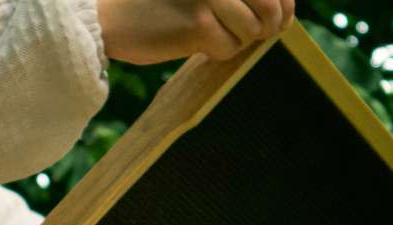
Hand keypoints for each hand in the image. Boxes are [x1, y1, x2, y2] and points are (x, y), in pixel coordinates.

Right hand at [97, 0, 295, 64]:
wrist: (107, 18)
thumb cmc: (152, 3)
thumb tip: (282, 14)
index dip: (285, 5)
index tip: (281, 20)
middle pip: (270, 7)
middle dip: (268, 27)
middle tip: (255, 35)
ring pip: (251, 30)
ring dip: (237, 40)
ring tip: (213, 36)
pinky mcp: (198, 23)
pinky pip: (229, 48)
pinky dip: (217, 52)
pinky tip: (197, 45)